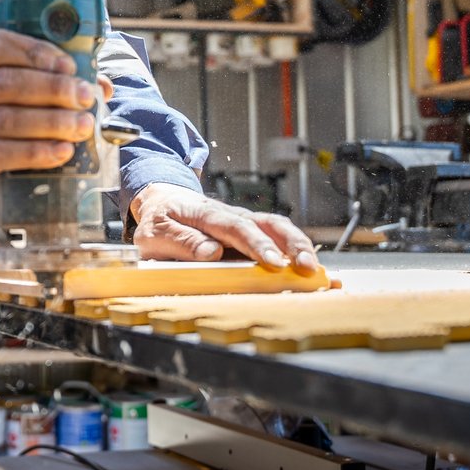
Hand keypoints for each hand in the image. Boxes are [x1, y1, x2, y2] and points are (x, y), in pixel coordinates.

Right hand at [0, 30, 100, 224]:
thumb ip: (50, 87)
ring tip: (81, 127)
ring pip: (4, 119)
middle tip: (84, 99)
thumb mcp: (11, 103)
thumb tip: (101, 87)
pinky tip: (61, 152)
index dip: (34, 52)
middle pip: (5, 83)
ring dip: (50, 122)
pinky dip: (34, 152)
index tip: (69, 67)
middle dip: (52, 89)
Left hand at [128, 183, 320, 274]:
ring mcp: (244, 223)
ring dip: (298, 246)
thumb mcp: (155, 233)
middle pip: (267, 224)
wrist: (163, 201)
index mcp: (207, 214)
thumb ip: (181, 242)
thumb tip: (210, 252)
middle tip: (305, 266)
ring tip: (313, 269)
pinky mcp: (250, 233)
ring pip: (278, 228)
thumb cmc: (159, 221)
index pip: (235, 228)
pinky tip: (310, 266)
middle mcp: (232, 215)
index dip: (256, 244)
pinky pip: (277, 237)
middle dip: (289, 245)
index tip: (271, 263)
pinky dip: (296, 249)